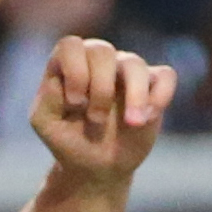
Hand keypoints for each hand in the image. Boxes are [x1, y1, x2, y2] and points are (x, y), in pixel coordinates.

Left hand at [29, 34, 174, 188]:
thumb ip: (48, 97)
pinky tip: (147, 118)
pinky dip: (160, 95)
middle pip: (102, 50)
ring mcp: (127, 72)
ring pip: (135, 62)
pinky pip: (166, 76)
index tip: (75, 103)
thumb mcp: (45, 123)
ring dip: (134, 95)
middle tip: (96, 120)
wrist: (96, 166)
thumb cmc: (68, 139)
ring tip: (132, 123)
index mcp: (69, 64)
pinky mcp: (152, 87)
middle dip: (100, 88)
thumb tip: (71, 80)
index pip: (71, 45)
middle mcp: (98, 61)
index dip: (74, 71)